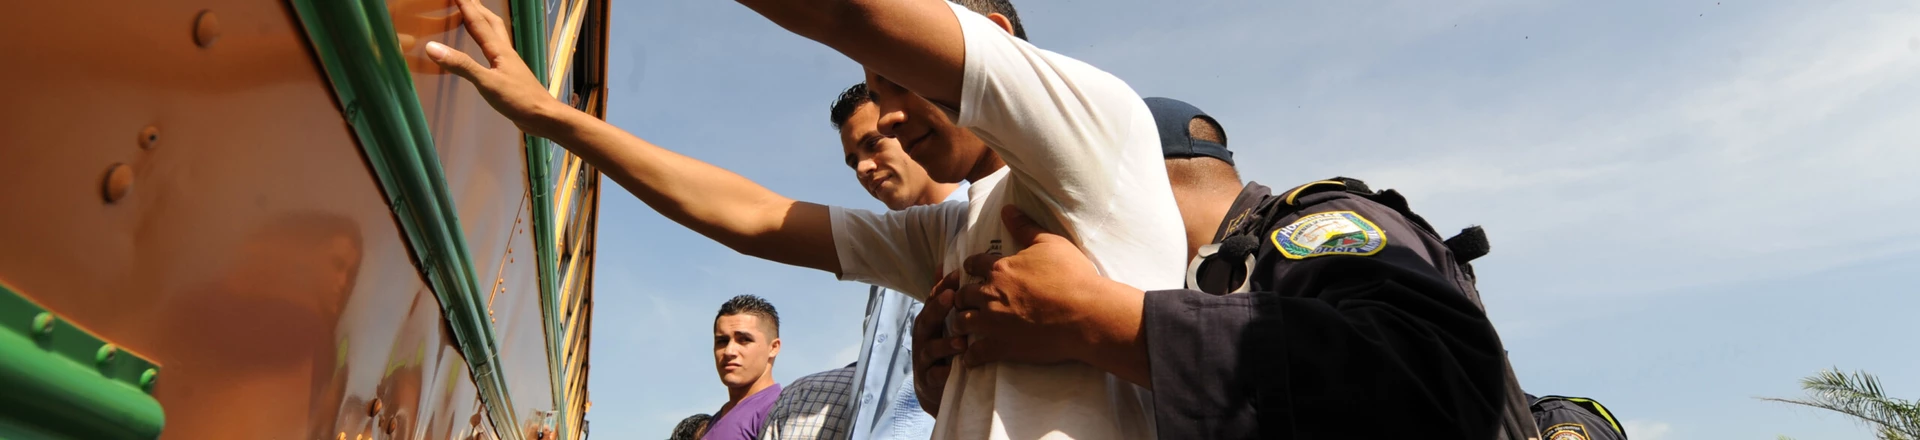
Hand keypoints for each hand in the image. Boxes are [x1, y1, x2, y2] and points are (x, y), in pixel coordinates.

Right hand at [423, 0, 573, 138]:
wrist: (544, 116)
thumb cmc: (518, 99)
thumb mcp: (486, 82)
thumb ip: (462, 65)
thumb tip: (432, 47)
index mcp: (498, 49)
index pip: (478, 21)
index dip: (465, 4)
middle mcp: (504, 51)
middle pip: (490, 22)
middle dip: (476, 7)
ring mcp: (508, 62)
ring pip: (494, 34)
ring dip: (483, 21)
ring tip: (471, 14)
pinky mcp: (509, 74)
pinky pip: (494, 49)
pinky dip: (485, 41)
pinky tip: (482, 49)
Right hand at [911, 270, 966, 415]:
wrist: (933, 388)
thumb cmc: (943, 350)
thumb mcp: (943, 322)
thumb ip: (942, 296)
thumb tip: (944, 265)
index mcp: (928, 320)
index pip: (933, 299)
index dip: (942, 287)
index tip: (957, 274)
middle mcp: (923, 337)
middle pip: (927, 320)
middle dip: (938, 308)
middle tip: (952, 297)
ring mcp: (924, 359)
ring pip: (931, 349)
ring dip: (944, 344)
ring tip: (961, 341)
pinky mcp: (928, 381)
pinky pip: (935, 376)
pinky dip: (943, 373)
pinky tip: (955, 370)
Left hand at [950, 206, 1135, 367]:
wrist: (1085, 314)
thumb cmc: (1072, 276)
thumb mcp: (1050, 242)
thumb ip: (1025, 226)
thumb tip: (1007, 208)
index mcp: (1000, 269)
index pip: (974, 264)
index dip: (970, 267)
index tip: (970, 271)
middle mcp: (990, 294)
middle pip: (962, 295)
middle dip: (961, 297)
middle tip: (964, 301)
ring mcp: (992, 323)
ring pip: (962, 322)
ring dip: (961, 323)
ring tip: (963, 327)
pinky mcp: (1001, 347)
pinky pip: (975, 353)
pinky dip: (970, 356)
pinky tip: (969, 358)